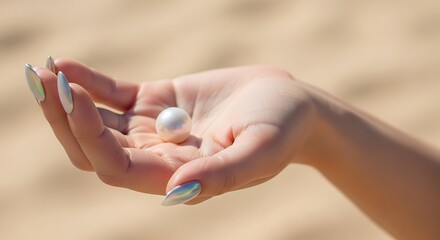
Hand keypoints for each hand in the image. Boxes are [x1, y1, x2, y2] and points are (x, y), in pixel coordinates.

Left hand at [31, 59, 314, 204]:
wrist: (289, 103)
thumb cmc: (282, 129)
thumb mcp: (260, 151)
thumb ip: (222, 175)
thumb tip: (176, 192)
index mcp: (177, 176)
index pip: (118, 167)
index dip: (89, 136)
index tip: (73, 96)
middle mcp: (158, 156)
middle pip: (95, 148)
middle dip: (65, 119)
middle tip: (42, 82)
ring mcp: (153, 128)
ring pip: (97, 122)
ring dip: (68, 99)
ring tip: (43, 71)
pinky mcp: (155, 101)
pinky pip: (112, 94)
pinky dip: (88, 81)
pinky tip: (65, 64)